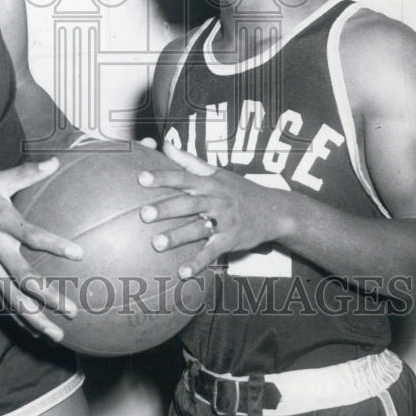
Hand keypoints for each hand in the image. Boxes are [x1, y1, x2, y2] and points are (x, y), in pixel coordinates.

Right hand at [0, 159, 82, 341]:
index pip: (31, 235)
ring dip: (33, 317)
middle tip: (72, 311)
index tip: (78, 254)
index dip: (54, 245)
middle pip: (22, 277)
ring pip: (10, 296)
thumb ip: (28, 172)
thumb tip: (55, 160)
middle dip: (47, 297)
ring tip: (56, 335)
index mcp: (1, 221)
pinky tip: (33, 330)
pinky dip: (16, 315)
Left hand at [137, 140, 290, 276]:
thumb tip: (165, 143)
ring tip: (156, 244)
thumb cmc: (238, 189)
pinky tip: (182, 273)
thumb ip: (187, 160)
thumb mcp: (216, 171)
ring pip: (197, 228)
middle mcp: (215, 200)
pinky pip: (212, 252)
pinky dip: (198, 263)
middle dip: (166, 208)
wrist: (274, 210)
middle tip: (143, 214)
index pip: (182, 177)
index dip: (162, 177)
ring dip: (177, 237)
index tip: (141, 178)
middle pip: (187, 203)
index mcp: (209, 183)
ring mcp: (223, 221)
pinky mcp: (231, 240)